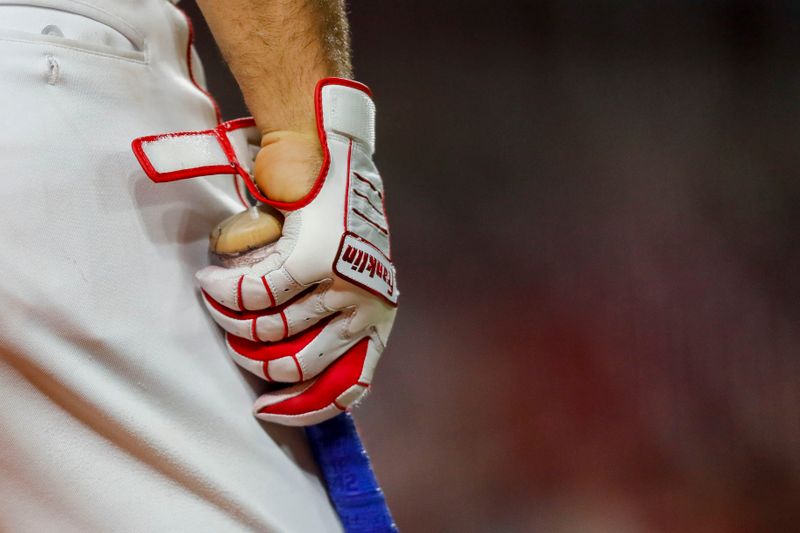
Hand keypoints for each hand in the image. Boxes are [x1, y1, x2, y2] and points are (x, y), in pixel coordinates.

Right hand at [196, 79, 396, 425]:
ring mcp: (341, 285)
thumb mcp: (350, 279)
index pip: (348, 387)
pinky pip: (254, 296)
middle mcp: (366, 307)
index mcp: (379, 318)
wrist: (332, 157)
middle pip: (296, 365)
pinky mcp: (312, 260)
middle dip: (254, 360)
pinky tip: (211, 281)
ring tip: (217, 301)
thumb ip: (332, 321)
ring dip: (232, 320)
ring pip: (268, 330)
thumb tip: (287, 372)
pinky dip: (226, 292)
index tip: (266, 410)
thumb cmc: (335, 221)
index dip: (304, 409)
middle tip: (235, 341)